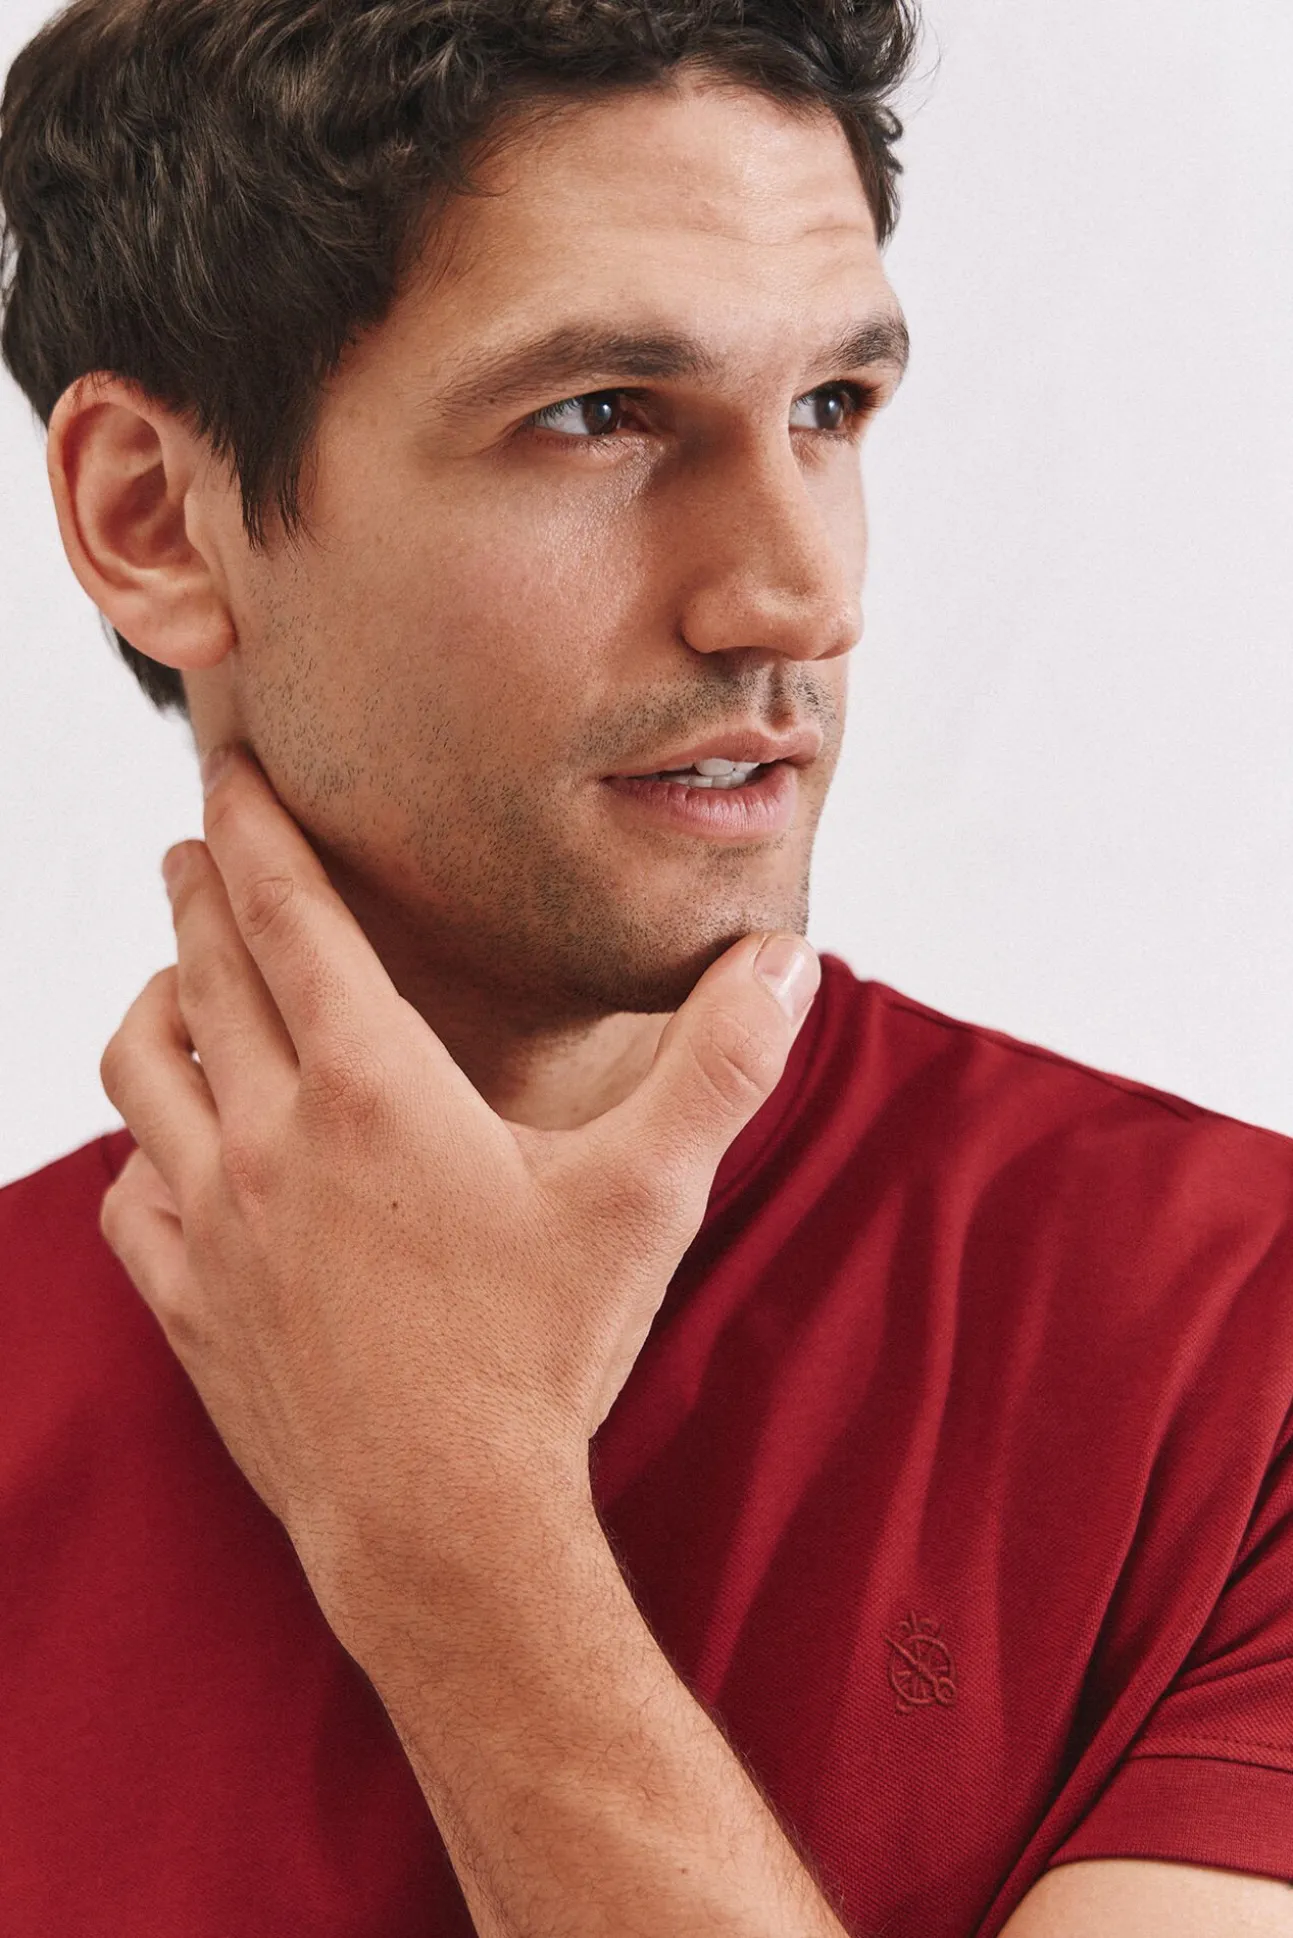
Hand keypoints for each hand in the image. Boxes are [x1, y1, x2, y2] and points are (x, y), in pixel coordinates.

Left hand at [98, 743, 819, 1585]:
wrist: (444, 1523)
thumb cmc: (544, 1353)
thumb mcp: (649, 1197)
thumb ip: (723, 1065)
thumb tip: (788, 957)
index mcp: (372, 1087)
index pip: (290, 917)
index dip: (254, 829)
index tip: (226, 770)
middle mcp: (270, 1135)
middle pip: (204, 969)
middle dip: (198, 888)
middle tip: (197, 844)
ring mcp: (213, 1222)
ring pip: (139, 1069)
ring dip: (156, 1002)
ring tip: (181, 979)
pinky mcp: (186, 1302)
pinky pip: (128, 1190)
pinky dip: (143, 1143)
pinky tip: (175, 1150)